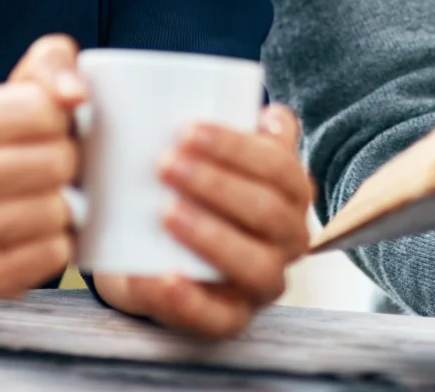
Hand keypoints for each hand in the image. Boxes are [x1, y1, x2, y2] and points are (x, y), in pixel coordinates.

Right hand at [0, 34, 86, 297]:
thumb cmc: (11, 136)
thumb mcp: (26, 84)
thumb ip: (53, 63)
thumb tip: (75, 93)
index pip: (44, 110)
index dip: (66, 117)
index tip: (59, 124)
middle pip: (54, 164)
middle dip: (72, 161)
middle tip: (65, 164)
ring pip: (53, 212)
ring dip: (71, 204)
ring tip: (61, 195)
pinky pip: (50, 256)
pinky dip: (64, 242)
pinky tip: (53, 230)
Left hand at [91, 104, 313, 338]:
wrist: (143, 252)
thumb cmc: (183, 190)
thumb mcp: (209, 155)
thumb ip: (235, 122)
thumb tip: (271, 114)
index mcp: (291, 193)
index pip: (279, 167)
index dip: (238, 148)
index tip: (187, 129)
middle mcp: (289, 240)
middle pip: (269, 213)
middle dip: (218, 185)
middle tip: (165, 164)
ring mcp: (262, 284)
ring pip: (257, 266)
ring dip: (211, 236)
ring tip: (165, 212)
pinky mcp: (229, 321)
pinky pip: (220, 319)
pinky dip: (190, 299)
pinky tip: (163, 277)